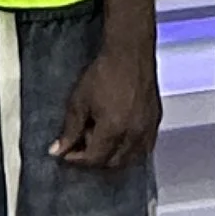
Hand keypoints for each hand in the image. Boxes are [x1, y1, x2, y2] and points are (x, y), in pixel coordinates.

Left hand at [56, 37, 161, 171]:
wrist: (129, 52)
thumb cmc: (105, 71)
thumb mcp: (79, 101)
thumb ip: (70, 129)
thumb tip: (59, 149)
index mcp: (113, 129)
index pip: (94, 159)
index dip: (78, 159)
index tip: (68, 153)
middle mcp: (134, 133)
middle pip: (113, 163)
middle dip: (95, 159)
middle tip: (81, 147)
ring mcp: (147, 128)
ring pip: (131, 158)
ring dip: (114, 157)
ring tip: (100, 141)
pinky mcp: (155, 120)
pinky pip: (144, 147)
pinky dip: (131, 149)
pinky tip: (119, 138)